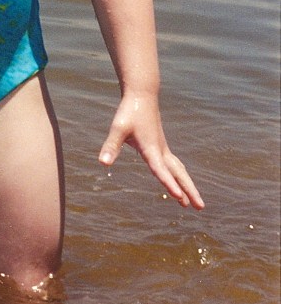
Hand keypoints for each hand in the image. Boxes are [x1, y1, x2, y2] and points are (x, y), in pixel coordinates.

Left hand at [99, 93, 203, 209]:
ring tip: (194, 204)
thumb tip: (103, 163)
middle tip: (200, 208)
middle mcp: (161, 150)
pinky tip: (179, 182)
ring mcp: (163, 148)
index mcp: (151, 148)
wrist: (142, 95)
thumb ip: (111, 146)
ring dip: (187, 185)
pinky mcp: (161, 146)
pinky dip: (180, 176)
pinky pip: (174, 165)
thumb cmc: (129, 112)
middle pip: (178, 174)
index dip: (169, 184)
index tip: (179, 198)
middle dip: (189, 191)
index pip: (160, 170)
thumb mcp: (118, 128)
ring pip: (179, 170)